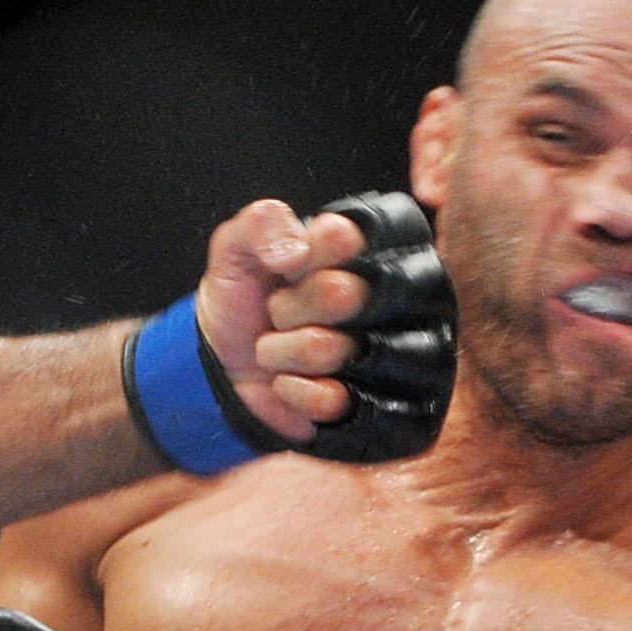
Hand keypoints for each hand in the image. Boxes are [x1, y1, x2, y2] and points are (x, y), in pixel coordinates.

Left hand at [192, 191, 455, 459]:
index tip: (287, 266)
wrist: (229, 369)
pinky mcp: (386, 406)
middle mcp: (402, 297)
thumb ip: (261, 224)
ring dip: (282, 350)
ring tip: (283, 346)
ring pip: (329, 348)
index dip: (301, 258)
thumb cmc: (247, 299)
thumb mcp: (237, 248)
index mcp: (376, 246)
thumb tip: (297, 251)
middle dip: (288, 306)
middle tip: (281, 310)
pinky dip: (291, 389)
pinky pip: (330, 399)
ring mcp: (400, 355)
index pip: (344, 236)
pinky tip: (290, 382)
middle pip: (340, 293)